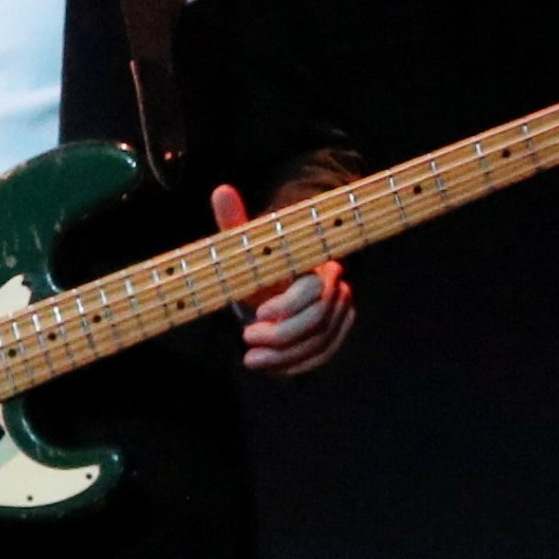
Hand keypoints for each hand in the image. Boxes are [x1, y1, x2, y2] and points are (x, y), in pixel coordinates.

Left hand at [209, 186, 354, 376]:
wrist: (280, 278)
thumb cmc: (261, 262)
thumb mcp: (246, 244)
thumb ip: (235, 222)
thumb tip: (220, 190)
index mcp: (315, 264)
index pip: (313, 289)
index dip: (287, 305)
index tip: (258, 314)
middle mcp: (334, 289)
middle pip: (318, 320)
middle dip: (282, 335)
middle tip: (247, 338)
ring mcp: (338, 313)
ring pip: (321, 342)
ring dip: (285, 356)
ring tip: (252, 359)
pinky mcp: (334, 334)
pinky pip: (323, 355)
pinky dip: (296, 365)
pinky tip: (270, 368)